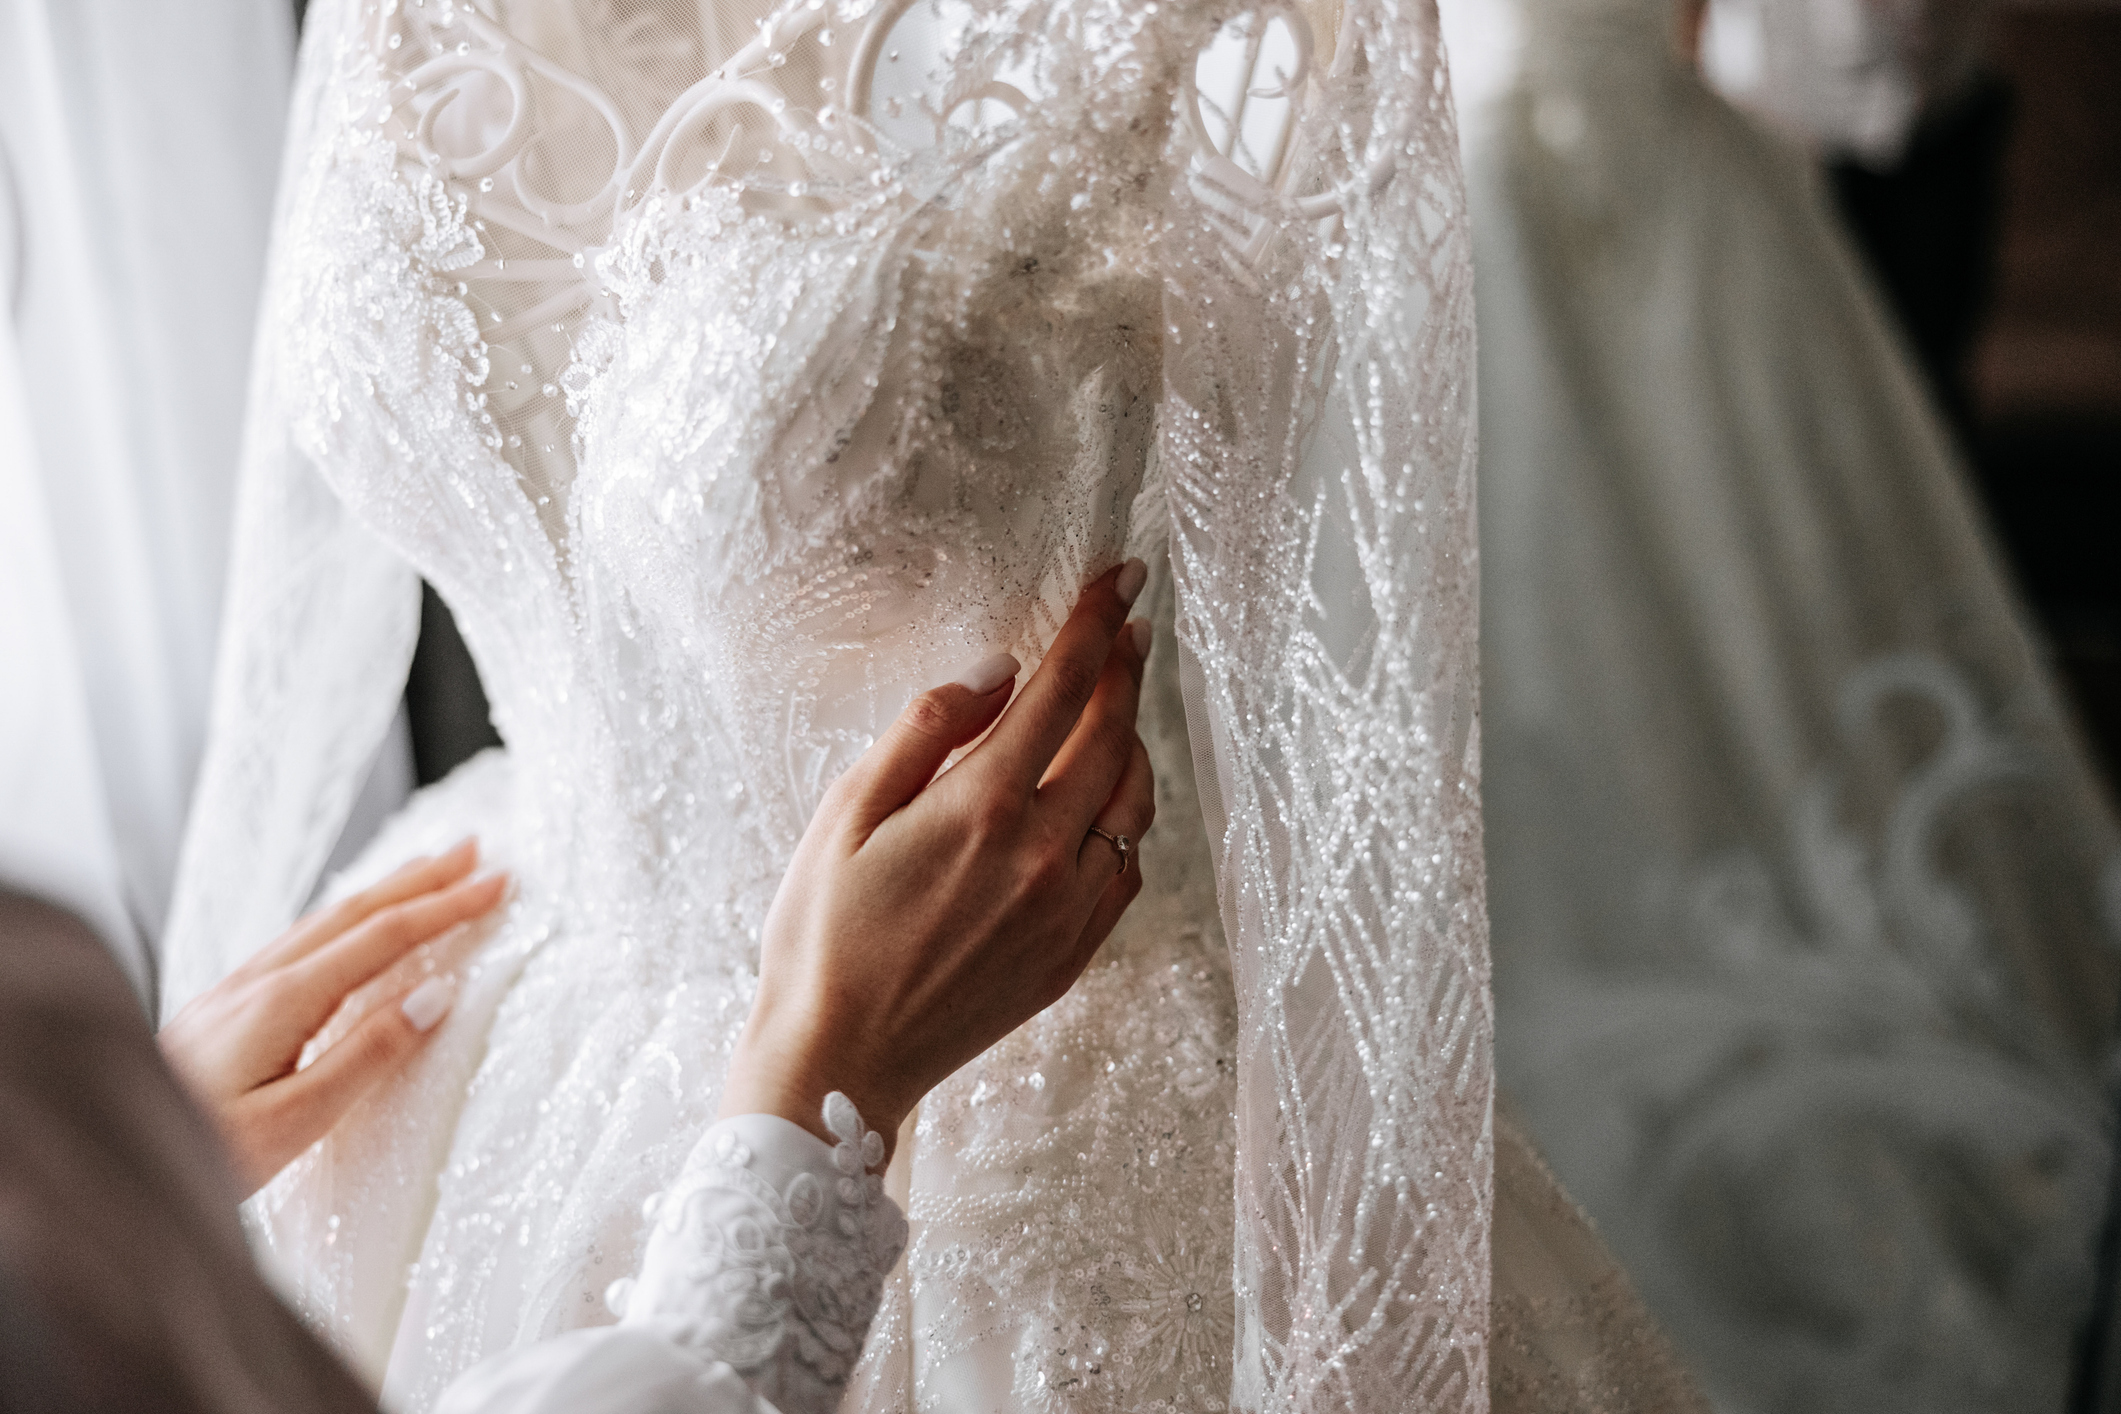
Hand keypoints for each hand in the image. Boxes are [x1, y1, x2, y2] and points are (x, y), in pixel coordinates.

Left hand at [158, 840, 506, 1194]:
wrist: (107, 1151)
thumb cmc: (201, 1151)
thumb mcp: (297, 1120)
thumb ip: (368, 1055)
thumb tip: (434, 997)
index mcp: (283, 1000)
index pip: (384, 937)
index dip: (446, 907)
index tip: (496, 883)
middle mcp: (258, 980)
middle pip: (354, 911)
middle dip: (421, 878)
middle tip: (475, 850)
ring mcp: (236, 989)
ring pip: (325, 920)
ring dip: (384, 891)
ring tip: (426, 872)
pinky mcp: (223, 1006)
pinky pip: (301, 939)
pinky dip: (345, 917)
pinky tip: (349, 924)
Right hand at [721, 561, 1156, 1159]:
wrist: (840, 1062)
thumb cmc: (822, 935)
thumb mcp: (845, 812)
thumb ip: (924, 731)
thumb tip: (996, 672)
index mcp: (984, 805)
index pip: (1065, 687)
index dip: (1098, 624)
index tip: (1122, 579)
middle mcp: (1043, 853)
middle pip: (1114, 735)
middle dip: (1127, 668)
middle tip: (1129, 625)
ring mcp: (1066, 910)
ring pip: (1135, 803)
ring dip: (1134, 742)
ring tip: (1117, 707)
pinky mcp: (1071, 955)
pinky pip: (1127, 870)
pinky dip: (1128, 819)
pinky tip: (1105, 801)